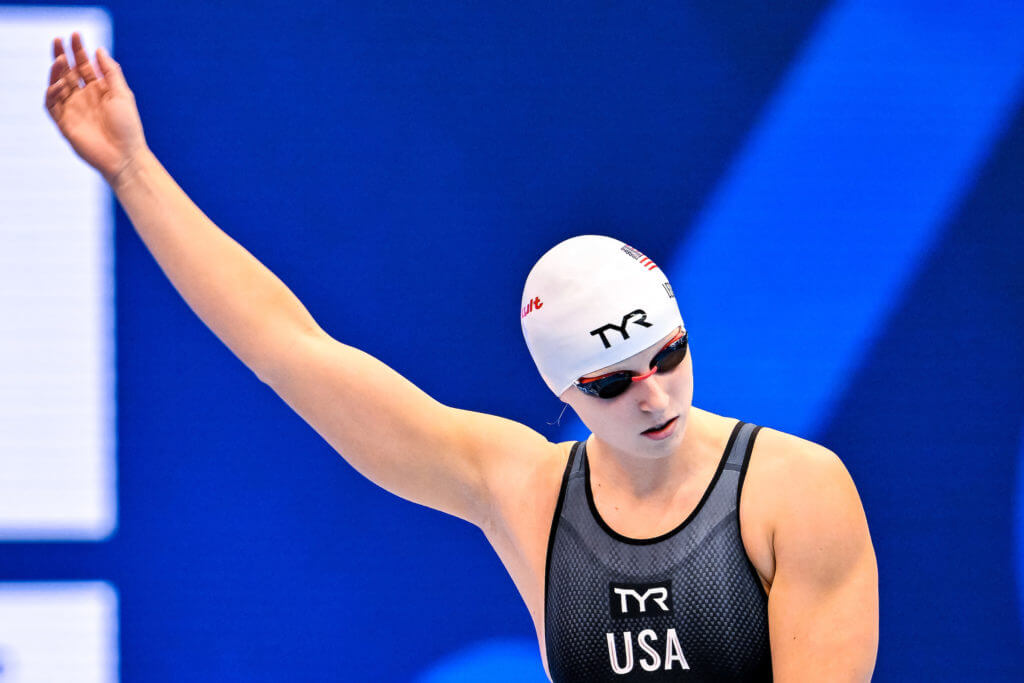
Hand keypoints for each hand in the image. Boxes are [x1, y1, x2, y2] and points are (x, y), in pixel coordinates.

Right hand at [45, 33, 147, 184]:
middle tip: (59, 40)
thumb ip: (111, 73)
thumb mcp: (122, 94)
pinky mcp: (64, 123)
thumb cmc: (128, 127)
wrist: (125, 156)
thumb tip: (99, 50)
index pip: (84, 65)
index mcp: (99, 90)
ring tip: (61, 59)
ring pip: (58, 85)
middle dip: (62, 55)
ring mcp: (73, 109)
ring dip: (56, 71)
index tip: (76, 34)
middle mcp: (84, 98)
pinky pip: (52, 105)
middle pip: (68, 72)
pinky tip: (59, 85)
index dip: (79, 50)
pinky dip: (53, 93)